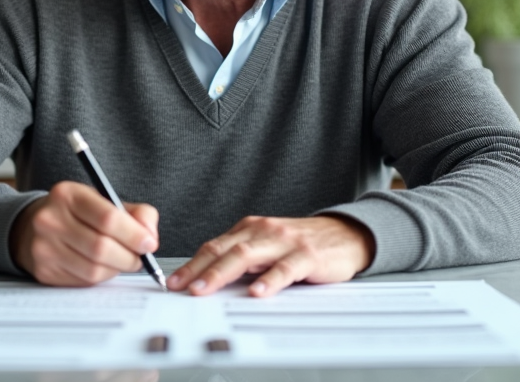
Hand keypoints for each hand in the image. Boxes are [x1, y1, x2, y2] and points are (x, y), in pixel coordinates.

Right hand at [9, 181, 159, 286]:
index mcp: (67, 195)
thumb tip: (149, 237)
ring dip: (116, 269)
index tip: (148, 243)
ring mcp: (44, 247)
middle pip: (101, 247)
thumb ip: (136, 213)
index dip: (134, 234)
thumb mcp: (104, 201)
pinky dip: (101, 277)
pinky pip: (83, 281)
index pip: (107, 217)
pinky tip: (101, 267)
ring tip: (121, 261)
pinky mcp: (44, 271)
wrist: (32, 228)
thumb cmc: (77, 214)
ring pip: (94, 270)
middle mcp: (50, 220)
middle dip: (129, 257)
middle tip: (139, 257)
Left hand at [166, 214, 375, 297]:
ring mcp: (284, 242)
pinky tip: (257, 291)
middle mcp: (263, 231)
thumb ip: (242, 257)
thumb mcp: (267, 245)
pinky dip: (269, 280)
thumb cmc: (301, 243)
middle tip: (183, 287)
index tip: (175, 282)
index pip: (214, 246)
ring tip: (207, 289)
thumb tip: (208, 279)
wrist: (344, 234)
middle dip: (200, 270)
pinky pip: (284, 268)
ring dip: (223, 273)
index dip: (192, 264)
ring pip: (247, 256)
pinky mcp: (306, 255)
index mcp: (250, 229)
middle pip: (225, 250)